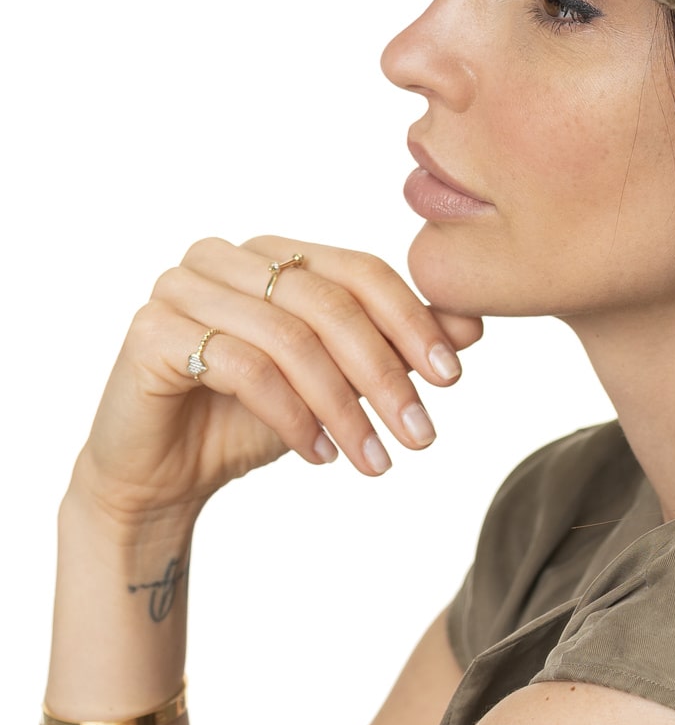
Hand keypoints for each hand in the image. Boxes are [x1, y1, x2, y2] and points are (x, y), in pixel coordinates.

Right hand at [73, 235, 482, 523]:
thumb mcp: (338, 379)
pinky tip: (321, 454)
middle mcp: (227, 256)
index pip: (362, 271)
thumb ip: (396, 345)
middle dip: (385, 372)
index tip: (453, 378)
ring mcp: (182, 287)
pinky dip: (292, 416)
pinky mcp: (152, 331)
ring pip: (290, 338)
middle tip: (420, 433)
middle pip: (330, 303)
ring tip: (374, 459)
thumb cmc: (253, 416)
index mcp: (276, 250)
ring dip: (343, 407)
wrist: (163, 474)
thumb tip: (473, 325)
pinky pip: (243, 367)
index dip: (413, 321)